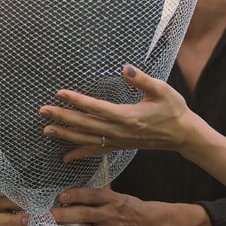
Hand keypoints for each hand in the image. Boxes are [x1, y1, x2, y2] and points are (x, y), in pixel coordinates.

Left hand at [40, 64, 198, 160]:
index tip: (60, 93)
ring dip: (66, 135)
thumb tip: (125, 68)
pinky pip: (96, 151)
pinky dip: (79, 154)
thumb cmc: (173, 109)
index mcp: (128, 116)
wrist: (183, 135)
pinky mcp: (120, 146)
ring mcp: (119, 140)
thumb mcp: (162, 90)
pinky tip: (65, 157)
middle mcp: (120, 131)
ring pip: (87, 139)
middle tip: (43, 111)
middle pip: (86, 125)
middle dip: (63, 118)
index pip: (96, 108)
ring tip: (46, 130)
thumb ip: (142, 80)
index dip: (77, 101)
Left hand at [50, 187, 148, 225]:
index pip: (89, 194)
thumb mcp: (115, 197)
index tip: (58, 197)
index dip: (74, 195)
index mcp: (110, 200)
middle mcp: (110, 215)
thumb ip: (95, 197)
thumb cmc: (129, 209)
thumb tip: (68, 196)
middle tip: (42, 217)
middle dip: (61, 215)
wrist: (151, 225)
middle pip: (83, 214)